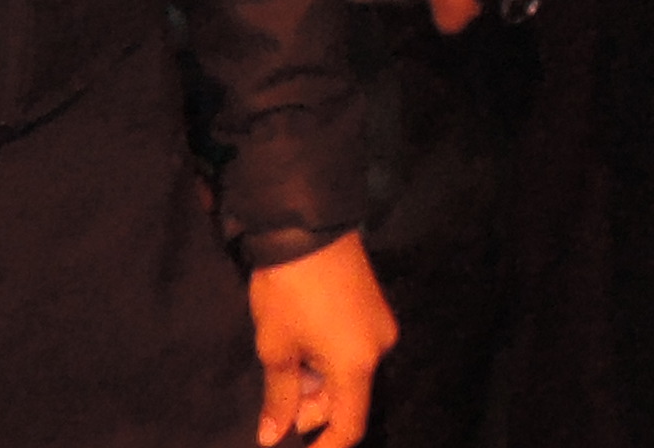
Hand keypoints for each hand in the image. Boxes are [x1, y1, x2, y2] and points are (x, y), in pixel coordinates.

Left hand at [248, 233, 395, 447]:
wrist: (306, 227)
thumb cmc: (288, 295)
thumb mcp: (277, 350)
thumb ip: (280, 398)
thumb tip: (273, 437)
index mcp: (358, 365)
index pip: (350, 425)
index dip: (325, 446)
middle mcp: (379, 347)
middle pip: (351, 397)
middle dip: (316, 409)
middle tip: (280, 404)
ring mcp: (380, 323)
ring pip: (352, 372)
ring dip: (321, 382)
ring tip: (288, 369)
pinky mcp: (374, 305)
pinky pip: (355, 348)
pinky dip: (330, 359)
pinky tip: (304, 348)